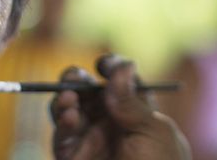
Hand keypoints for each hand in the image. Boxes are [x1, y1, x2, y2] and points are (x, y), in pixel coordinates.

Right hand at [50, 54, 190, 159]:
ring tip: (70, 99)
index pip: (119, 80)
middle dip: (76, 79)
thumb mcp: (155, 132)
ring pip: (67, 108)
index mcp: (135, 111)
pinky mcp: (72, 157)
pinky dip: (62, 121)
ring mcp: (89, 139)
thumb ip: (132, 101)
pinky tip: (70, 116)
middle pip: (85, 90)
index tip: (106, 65)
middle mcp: (109, 122)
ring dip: (65, 98)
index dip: (111, 67)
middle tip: (75, 78)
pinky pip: (61, 134)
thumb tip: (122, 66)